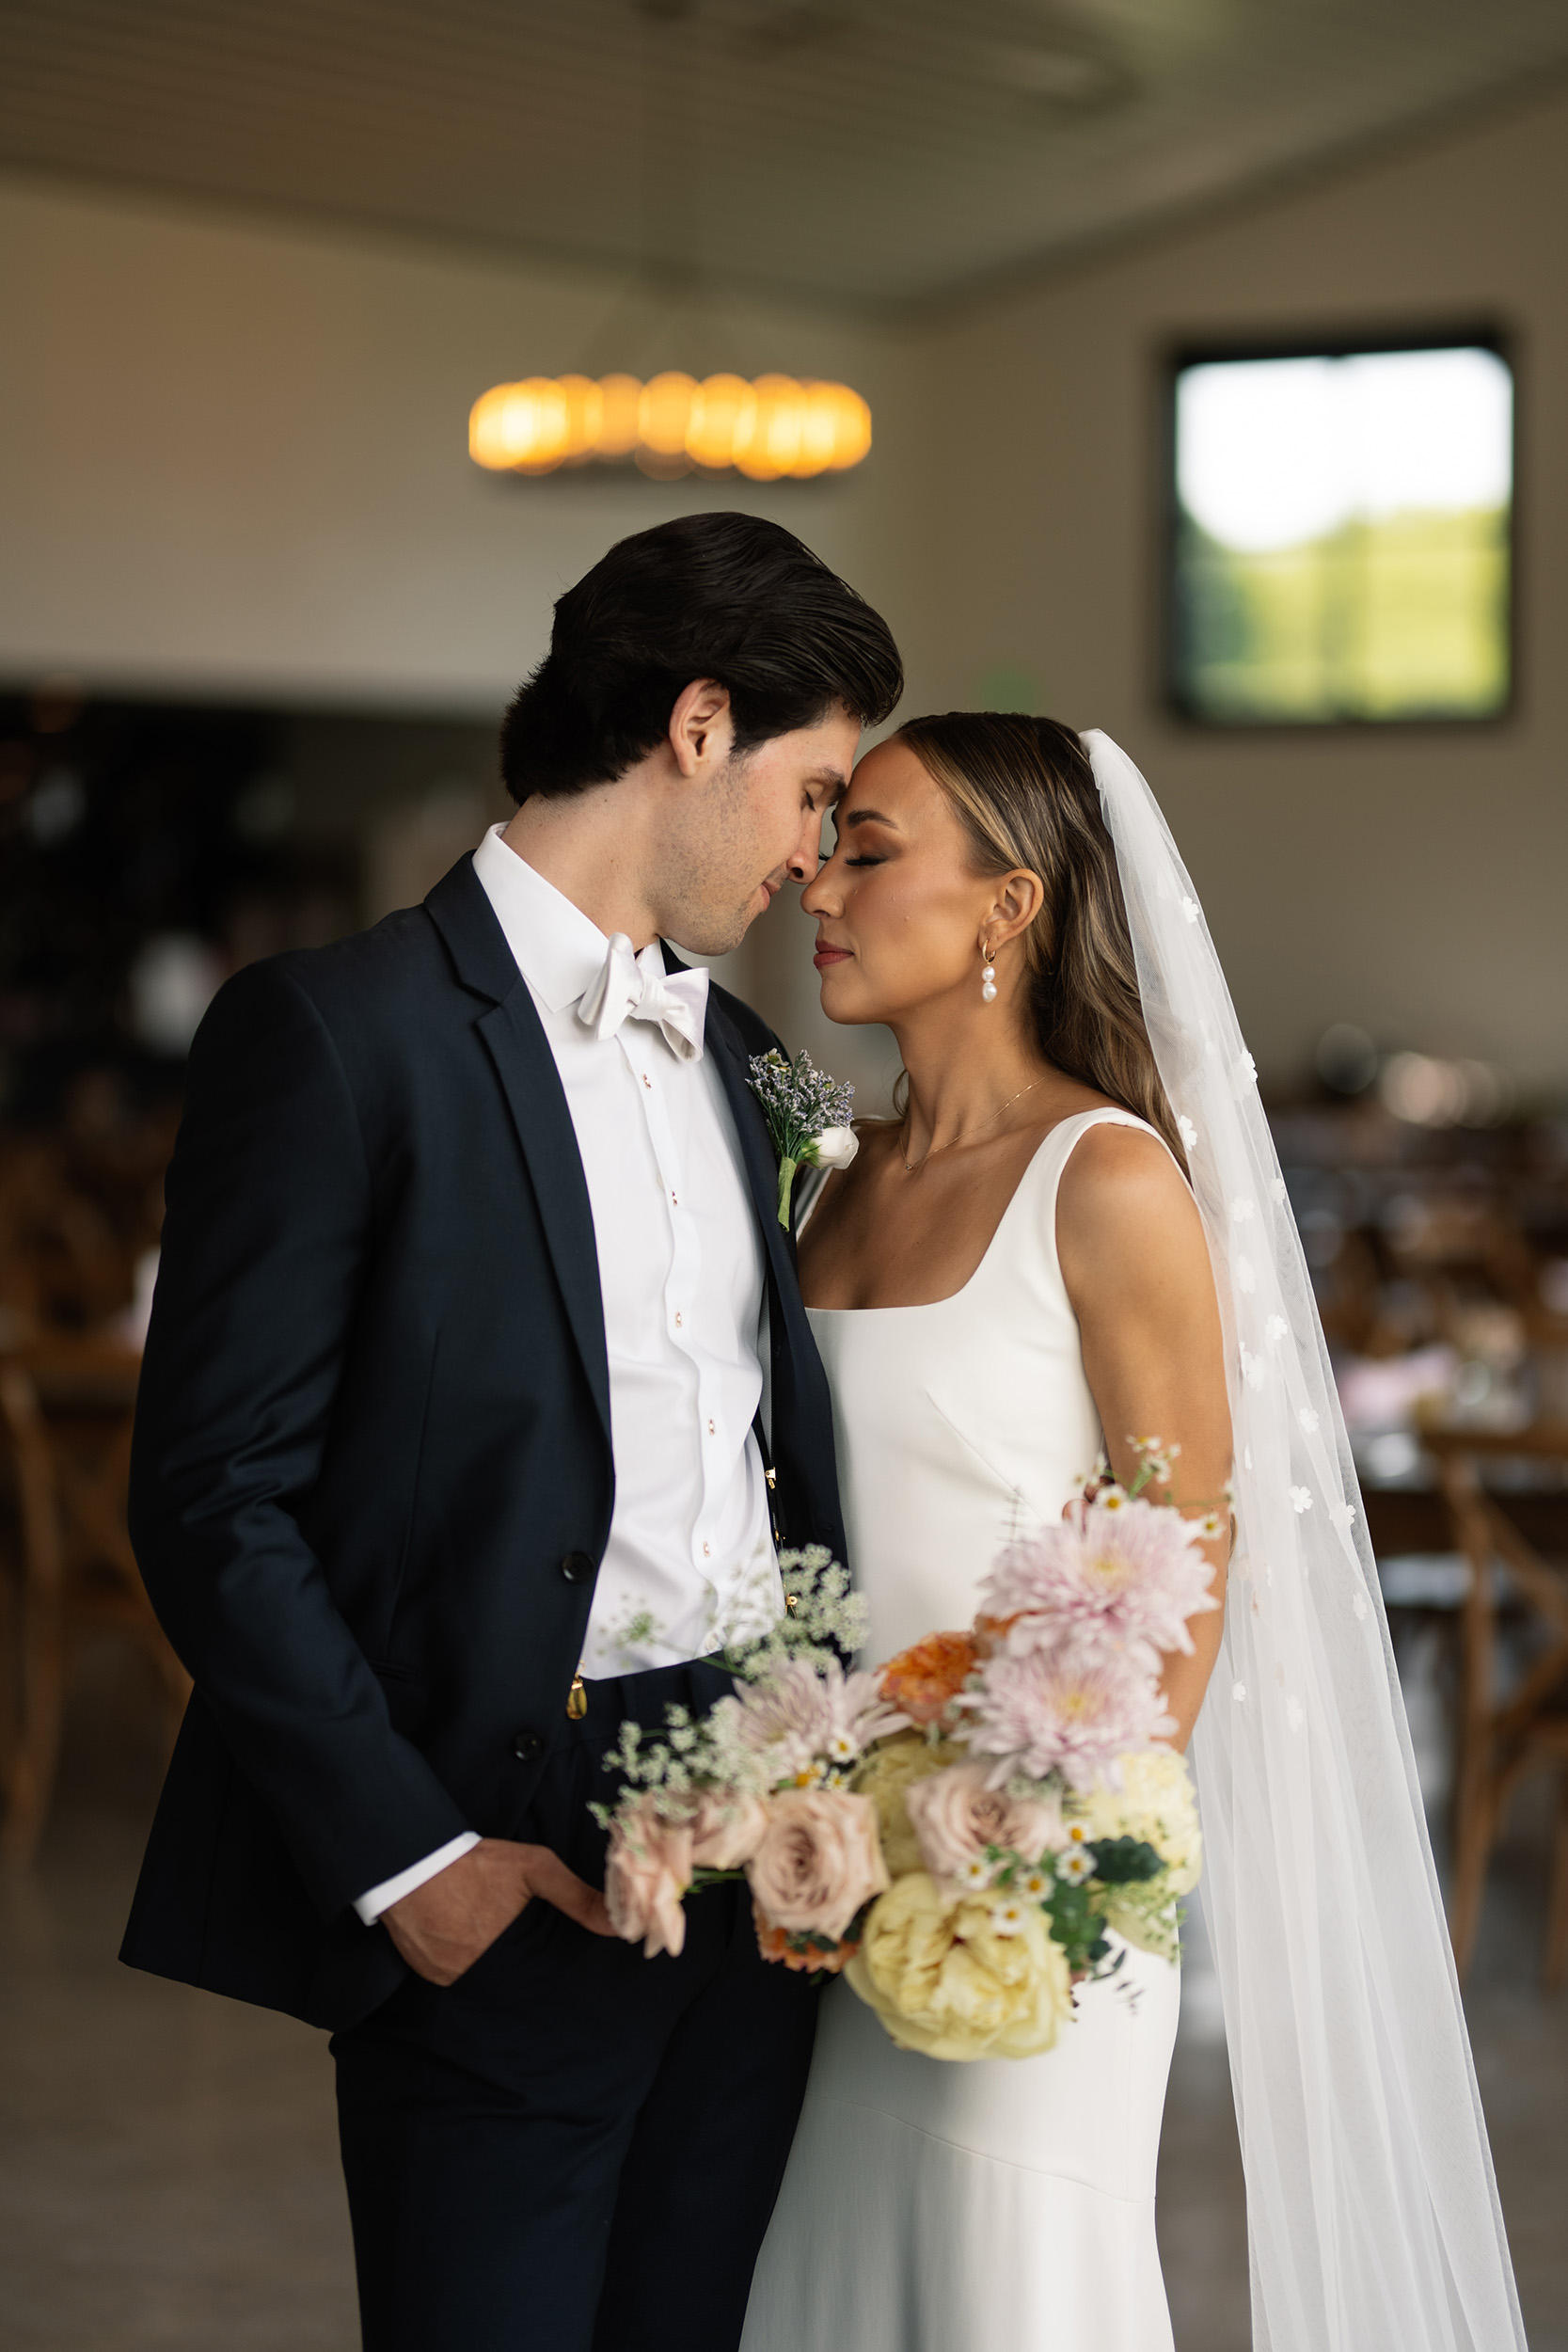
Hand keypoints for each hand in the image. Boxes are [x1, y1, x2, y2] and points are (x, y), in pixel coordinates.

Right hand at [382, 1836, 614, 1985]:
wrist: (412, 1859)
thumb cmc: (478, 1863)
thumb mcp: (535, 1868)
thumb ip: (576, 1897)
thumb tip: (617, 1925)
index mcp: (504, 1955)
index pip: (534, 1982)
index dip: (542, 1973)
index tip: (549, 1965)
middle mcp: (473, 1974)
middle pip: (504, 1982)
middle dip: (515, 1968)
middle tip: (511, 1941)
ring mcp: (445, 1974)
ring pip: (477, 1978)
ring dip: (485, 1963)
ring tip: (484, 1935)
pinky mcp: (424, 1969)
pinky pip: (450, 1972)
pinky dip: (459, 1959)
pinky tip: (462, 1934)